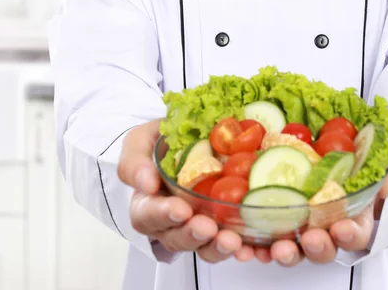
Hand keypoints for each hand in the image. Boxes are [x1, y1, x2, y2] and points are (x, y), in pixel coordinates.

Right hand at [117, 120, 254, 263]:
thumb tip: (146, 183)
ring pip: (204, 247)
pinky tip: (252, 248)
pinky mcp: (223, 227)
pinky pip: (231, 243)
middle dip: (193, 235)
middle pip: (177, 238)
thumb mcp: (138, 142)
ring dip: (218, 247)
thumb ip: (135, 161)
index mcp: (147, 203)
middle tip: (207, 227)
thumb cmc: (159, 143)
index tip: (180, 209)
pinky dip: (243, 249)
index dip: (163, 215)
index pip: (148, 216)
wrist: (188, 138)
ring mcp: (197, 227)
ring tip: (233, 241)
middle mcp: (170, 223)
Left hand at [254, 161, 387, 266]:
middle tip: (309, 239)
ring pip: (291, 247)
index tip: (341, 228)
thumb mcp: (375, 162)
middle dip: (315, 247)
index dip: (349, 234)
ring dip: (284, 251)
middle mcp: (321, 227)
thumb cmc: (348, 162)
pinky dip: (253, 244)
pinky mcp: (269, 219)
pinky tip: (246, 244)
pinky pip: (261, 237)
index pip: (353, 234)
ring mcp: (295, 226)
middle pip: (321, 248)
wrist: (318, 148)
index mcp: (349, 218)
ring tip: (275, 248)